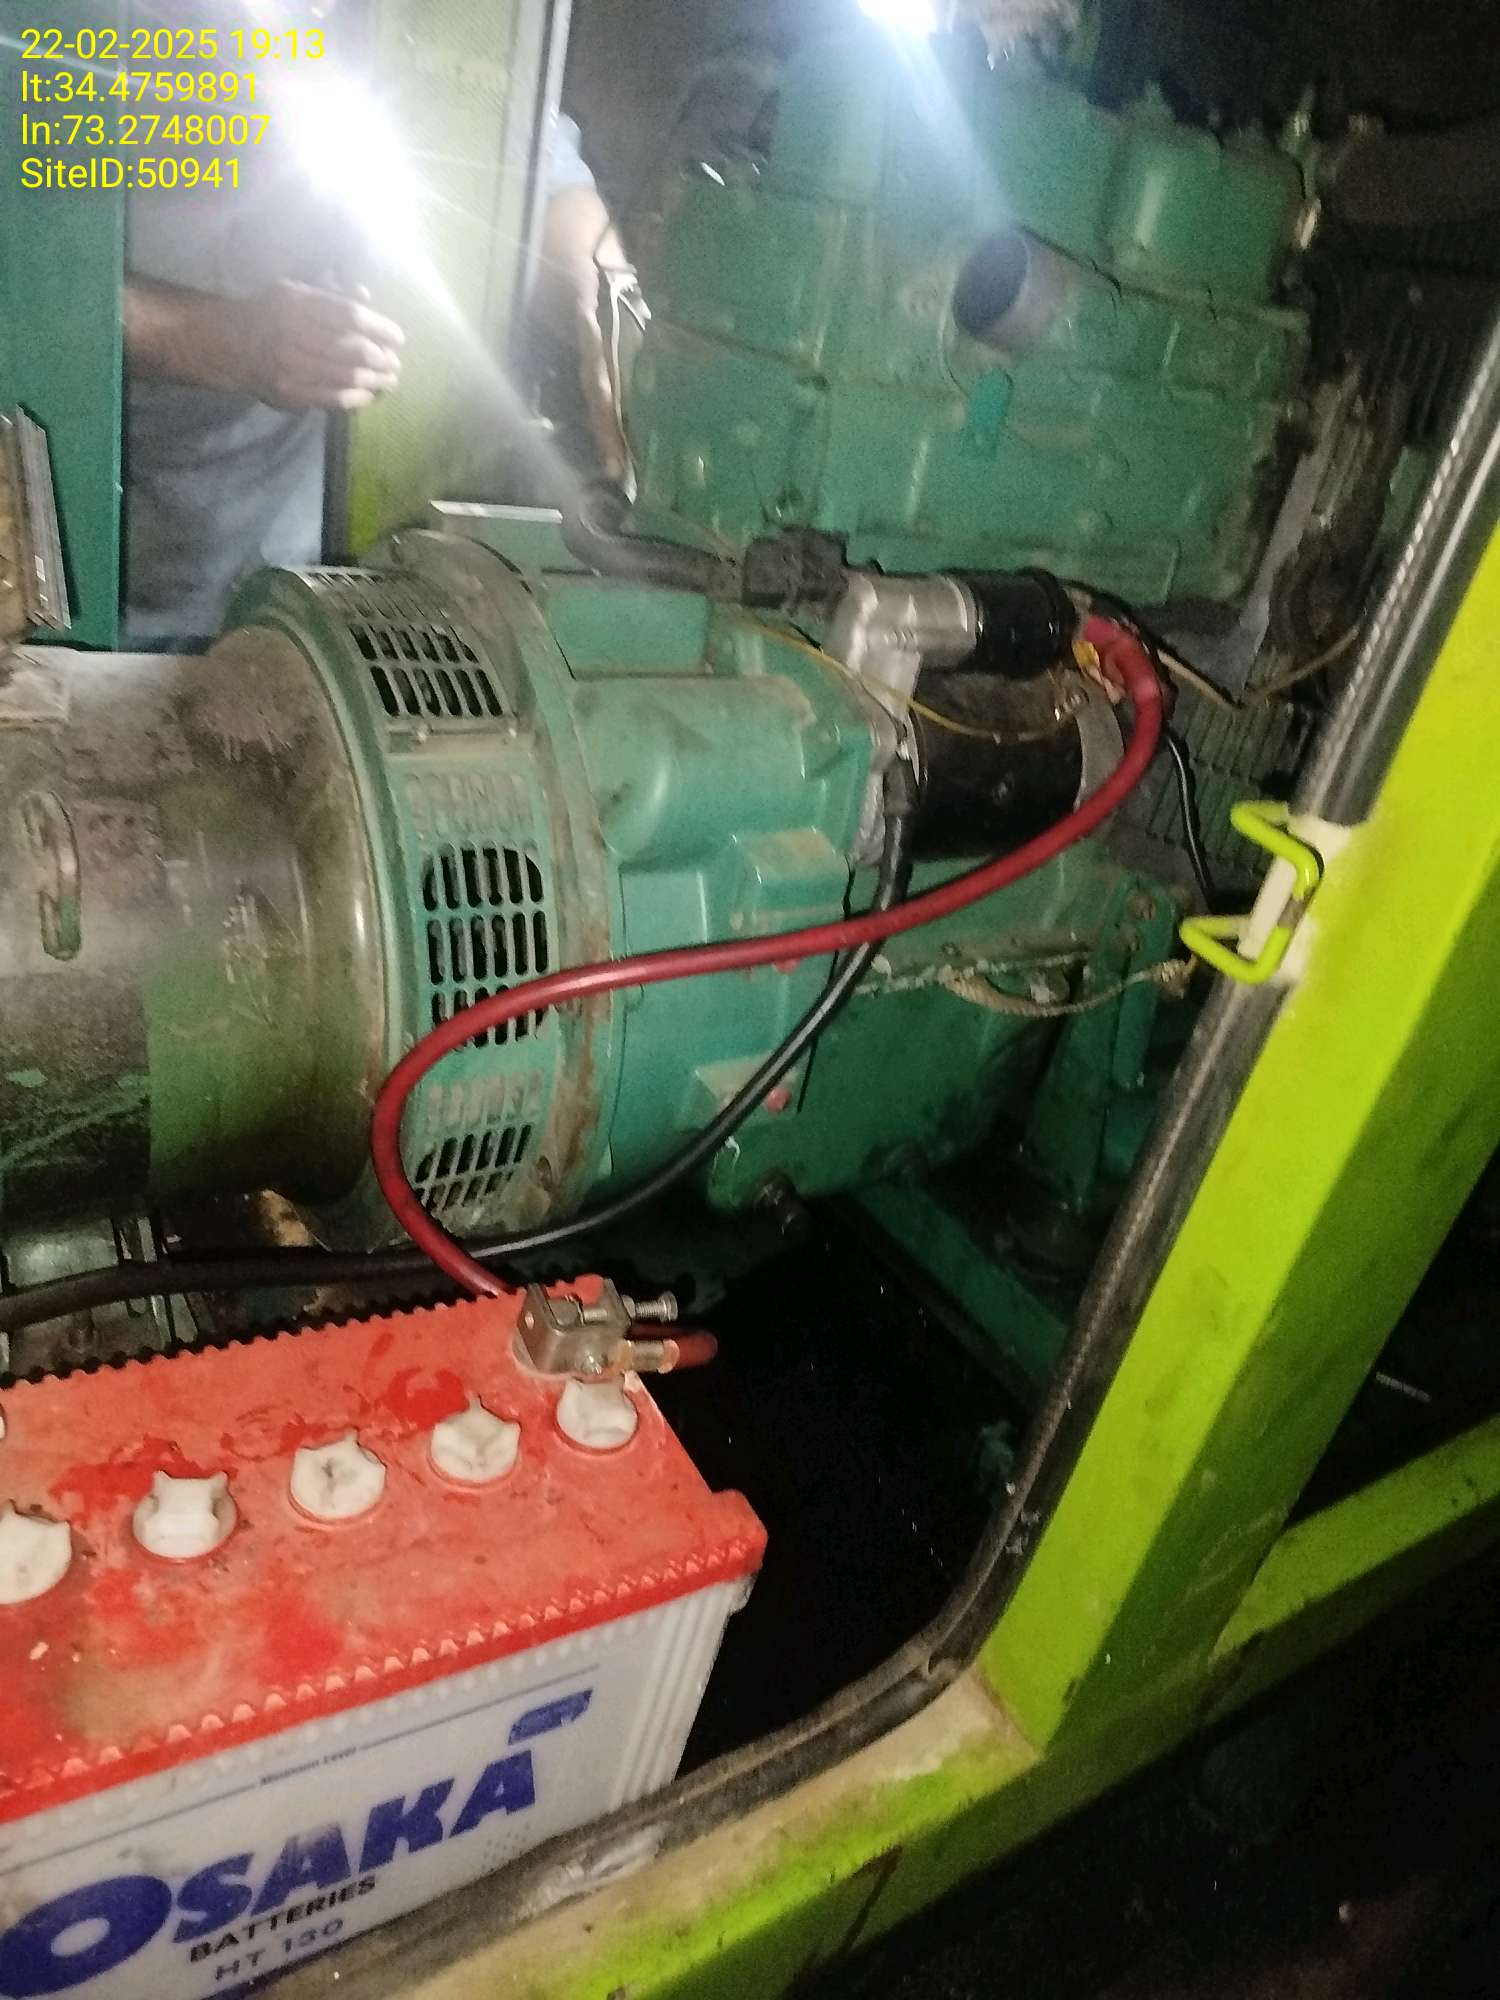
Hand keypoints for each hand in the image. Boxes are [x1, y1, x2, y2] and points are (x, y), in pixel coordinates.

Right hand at [236, 280, 404, 411]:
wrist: (231, 345)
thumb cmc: (273, 314)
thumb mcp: (297, 292)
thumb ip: (332, 294)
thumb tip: (365, 296)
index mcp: (298, 304)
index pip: (350, 316)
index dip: (381, 328)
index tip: (398, 338)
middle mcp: (293, 335)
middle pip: (354, 350)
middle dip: (382, 358)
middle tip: (395, 362)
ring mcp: (291, 368)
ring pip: (347, 377)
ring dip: (376, 381)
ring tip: (390, 381)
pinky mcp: (291, 394)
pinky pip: (335, 399)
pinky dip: (358, 398)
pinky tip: (369, 395)